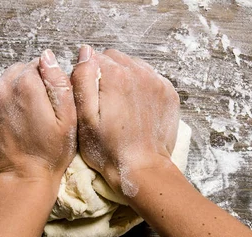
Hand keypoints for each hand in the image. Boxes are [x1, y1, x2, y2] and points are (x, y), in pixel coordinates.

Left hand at [0, 50, 76, 188]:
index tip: (47, 98)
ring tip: (14, 110)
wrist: (21, 180)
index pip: (36, 64)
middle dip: (25, 83)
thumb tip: (47, 57)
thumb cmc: (49, 154)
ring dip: (4, 88)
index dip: (44, 79)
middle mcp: (0, 88)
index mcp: (27, 85)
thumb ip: (59, 83)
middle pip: (14, 70)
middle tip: (33, 107)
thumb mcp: (69, 119)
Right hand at [71, 46, 179, 195]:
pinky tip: (135, 107)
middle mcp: (139, 72)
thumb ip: (82, 79)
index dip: (87, 76)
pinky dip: (141, 87)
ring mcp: (157, 82)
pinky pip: (150, 78)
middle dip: (106, 74)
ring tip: (120, 105)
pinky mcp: (168, 93)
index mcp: (115, 76)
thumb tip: (85, 52)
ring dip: (124, 79)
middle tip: (104, 102)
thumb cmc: (108, 149)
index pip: (94, 57)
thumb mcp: (84, 118)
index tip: (89, 97)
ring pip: (133, 65)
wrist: (142, 169)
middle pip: (114, 58)